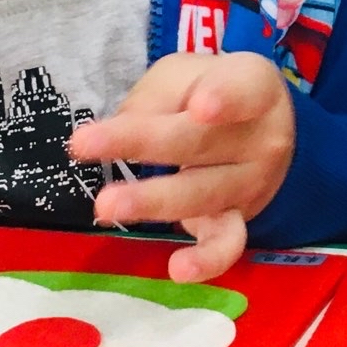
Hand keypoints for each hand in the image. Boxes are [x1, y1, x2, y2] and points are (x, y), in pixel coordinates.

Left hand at [69, 52, 294, 282]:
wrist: (263, 130)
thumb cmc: (212, 93)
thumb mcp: (186, 77)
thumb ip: (155, 98)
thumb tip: (118, 135)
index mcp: (255, 88)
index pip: (243, 90)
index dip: (224, 99)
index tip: (199, 107)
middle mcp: (263, 139)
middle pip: (201, 143)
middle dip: (143, 143)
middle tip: (83, 144)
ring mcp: (252, 185)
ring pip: (201, 194)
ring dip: (152, 202)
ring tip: (106, 206)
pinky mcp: (238, 221)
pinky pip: (227, 244)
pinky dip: (206, 261)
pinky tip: (178, 269)